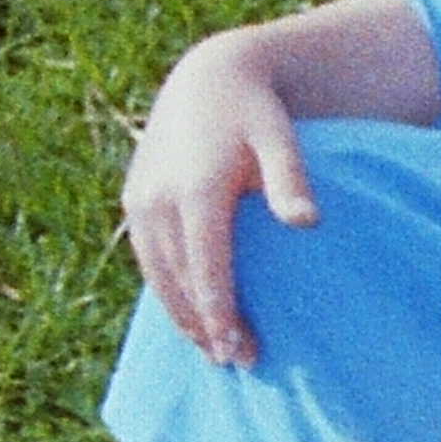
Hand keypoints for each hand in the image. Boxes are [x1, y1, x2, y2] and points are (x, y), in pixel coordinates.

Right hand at [122, 31, 316, 366]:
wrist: (208, 79)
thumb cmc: (257, 114)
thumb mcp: (281, 138)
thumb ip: (290, 179)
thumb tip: (306, 222)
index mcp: (196, 188)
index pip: (206, 263)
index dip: (218, 310)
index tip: (237, 347)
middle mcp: (158, 197)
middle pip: (179, 277)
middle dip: (204, 323)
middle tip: (236, 362)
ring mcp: (141, 200)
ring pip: (158, 272)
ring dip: (182, 314)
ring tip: (213, 352)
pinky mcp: (135, 200)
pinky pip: (149, 257)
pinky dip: (168, 289)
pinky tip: (191, 316)